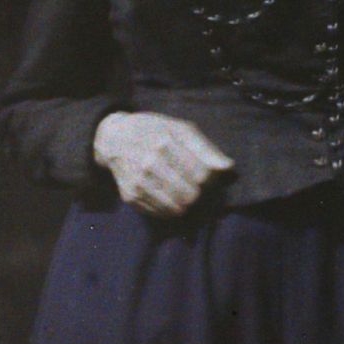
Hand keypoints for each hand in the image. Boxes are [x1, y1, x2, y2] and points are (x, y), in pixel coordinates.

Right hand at [93, 111, 233, 216]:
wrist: (114, 139)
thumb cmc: (154, 130)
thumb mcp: (180, 129)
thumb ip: (205, 148)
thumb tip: (228, 168)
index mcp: (165, 143)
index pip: (202, 175)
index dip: (211, 178)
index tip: (207, 174)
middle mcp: (150, 164)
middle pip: (191, 195)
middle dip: (198, 192)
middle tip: (194, 184)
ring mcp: (138, 182)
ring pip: (177, 209)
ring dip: (185, 202)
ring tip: (183, 189)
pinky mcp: (130, 197)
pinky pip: (161, 214)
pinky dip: (170, 208)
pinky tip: (168, 194)